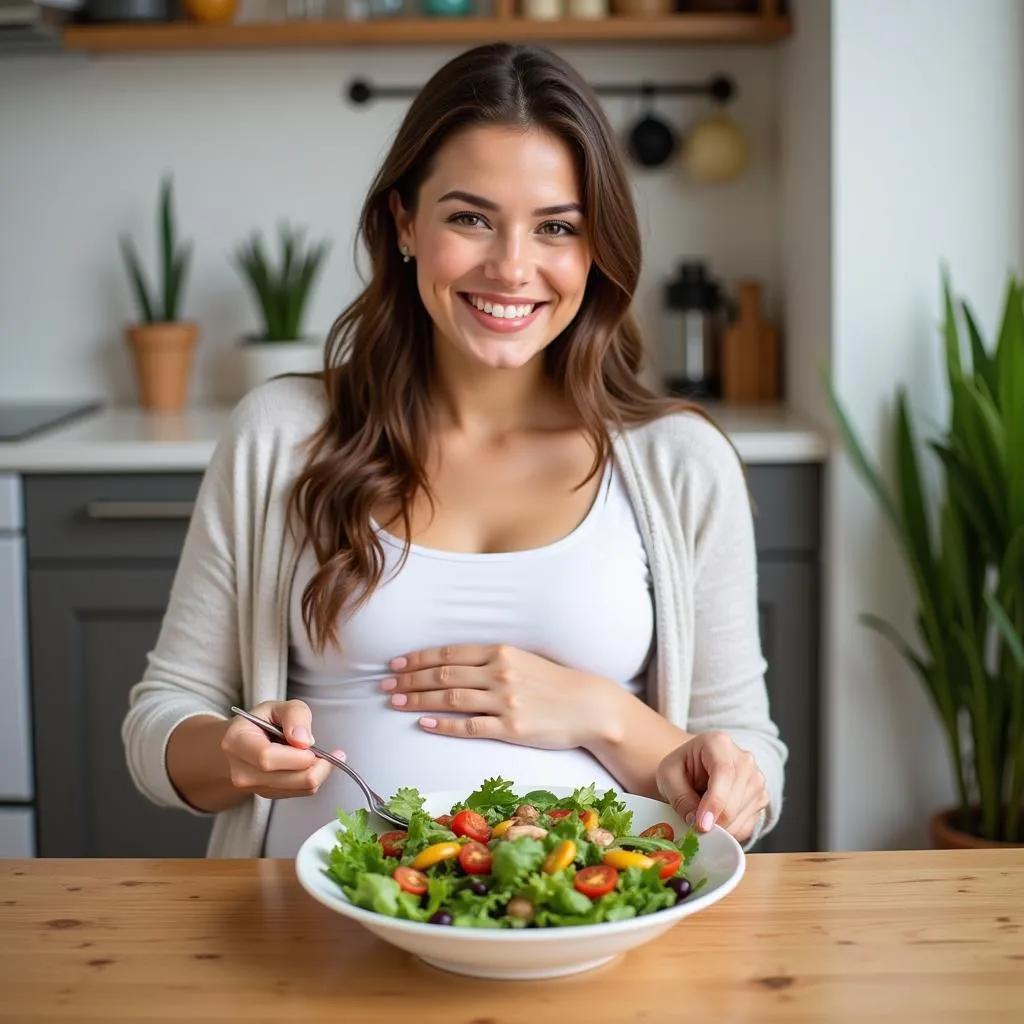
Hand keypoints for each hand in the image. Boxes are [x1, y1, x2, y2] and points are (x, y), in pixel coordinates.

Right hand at [220, 699, 343, 799]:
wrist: (242, 744)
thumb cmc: (261, 722)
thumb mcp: (278, 706)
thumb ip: (295, 715)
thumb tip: (304, 740)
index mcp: (237, 742)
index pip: (267, 758)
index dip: (296, 755)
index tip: (312, 745)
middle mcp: (241, 770)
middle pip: (285, 779)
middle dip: (316, 766)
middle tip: (330, 753)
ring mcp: (252, 787)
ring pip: (297, 789)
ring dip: (318, 773)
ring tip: (321, 756)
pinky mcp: (267, 795)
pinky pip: (299, 793)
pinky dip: (312, 779)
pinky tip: (312, 765)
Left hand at [382, 644, 607, 749]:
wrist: (589, 706)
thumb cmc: (555, 683)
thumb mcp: (523, 660)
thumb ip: (491, 659)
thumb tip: (453, 664)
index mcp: (500, 652)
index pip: (449, 653)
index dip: (418, 658)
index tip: (395, 662)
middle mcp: (499, 672)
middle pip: (443, 675)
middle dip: (409, 678)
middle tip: (384, 684)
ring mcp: (505, 701)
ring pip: (450, 699)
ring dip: (418, 699)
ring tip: (395, 701)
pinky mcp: (511, 728)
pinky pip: (469, 726)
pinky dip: (443, 724)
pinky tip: (423, 723)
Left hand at [655, 732, 768, 842]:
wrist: (693, 768)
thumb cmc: (681, 768)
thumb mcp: (668, 776)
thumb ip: (680, 798)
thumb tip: (696, 822)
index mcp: (719, 743)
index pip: (724, 773)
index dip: (715, 802)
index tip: (702, 825)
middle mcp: (744, 759)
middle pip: (736, 798)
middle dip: (715, 821)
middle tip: (694, 829)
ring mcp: (756, 779)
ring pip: (742, 815)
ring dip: (720, 828)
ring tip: (702, 817)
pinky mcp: (761, 798)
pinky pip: (748, 825)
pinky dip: (729, 831)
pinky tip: (715, 820)